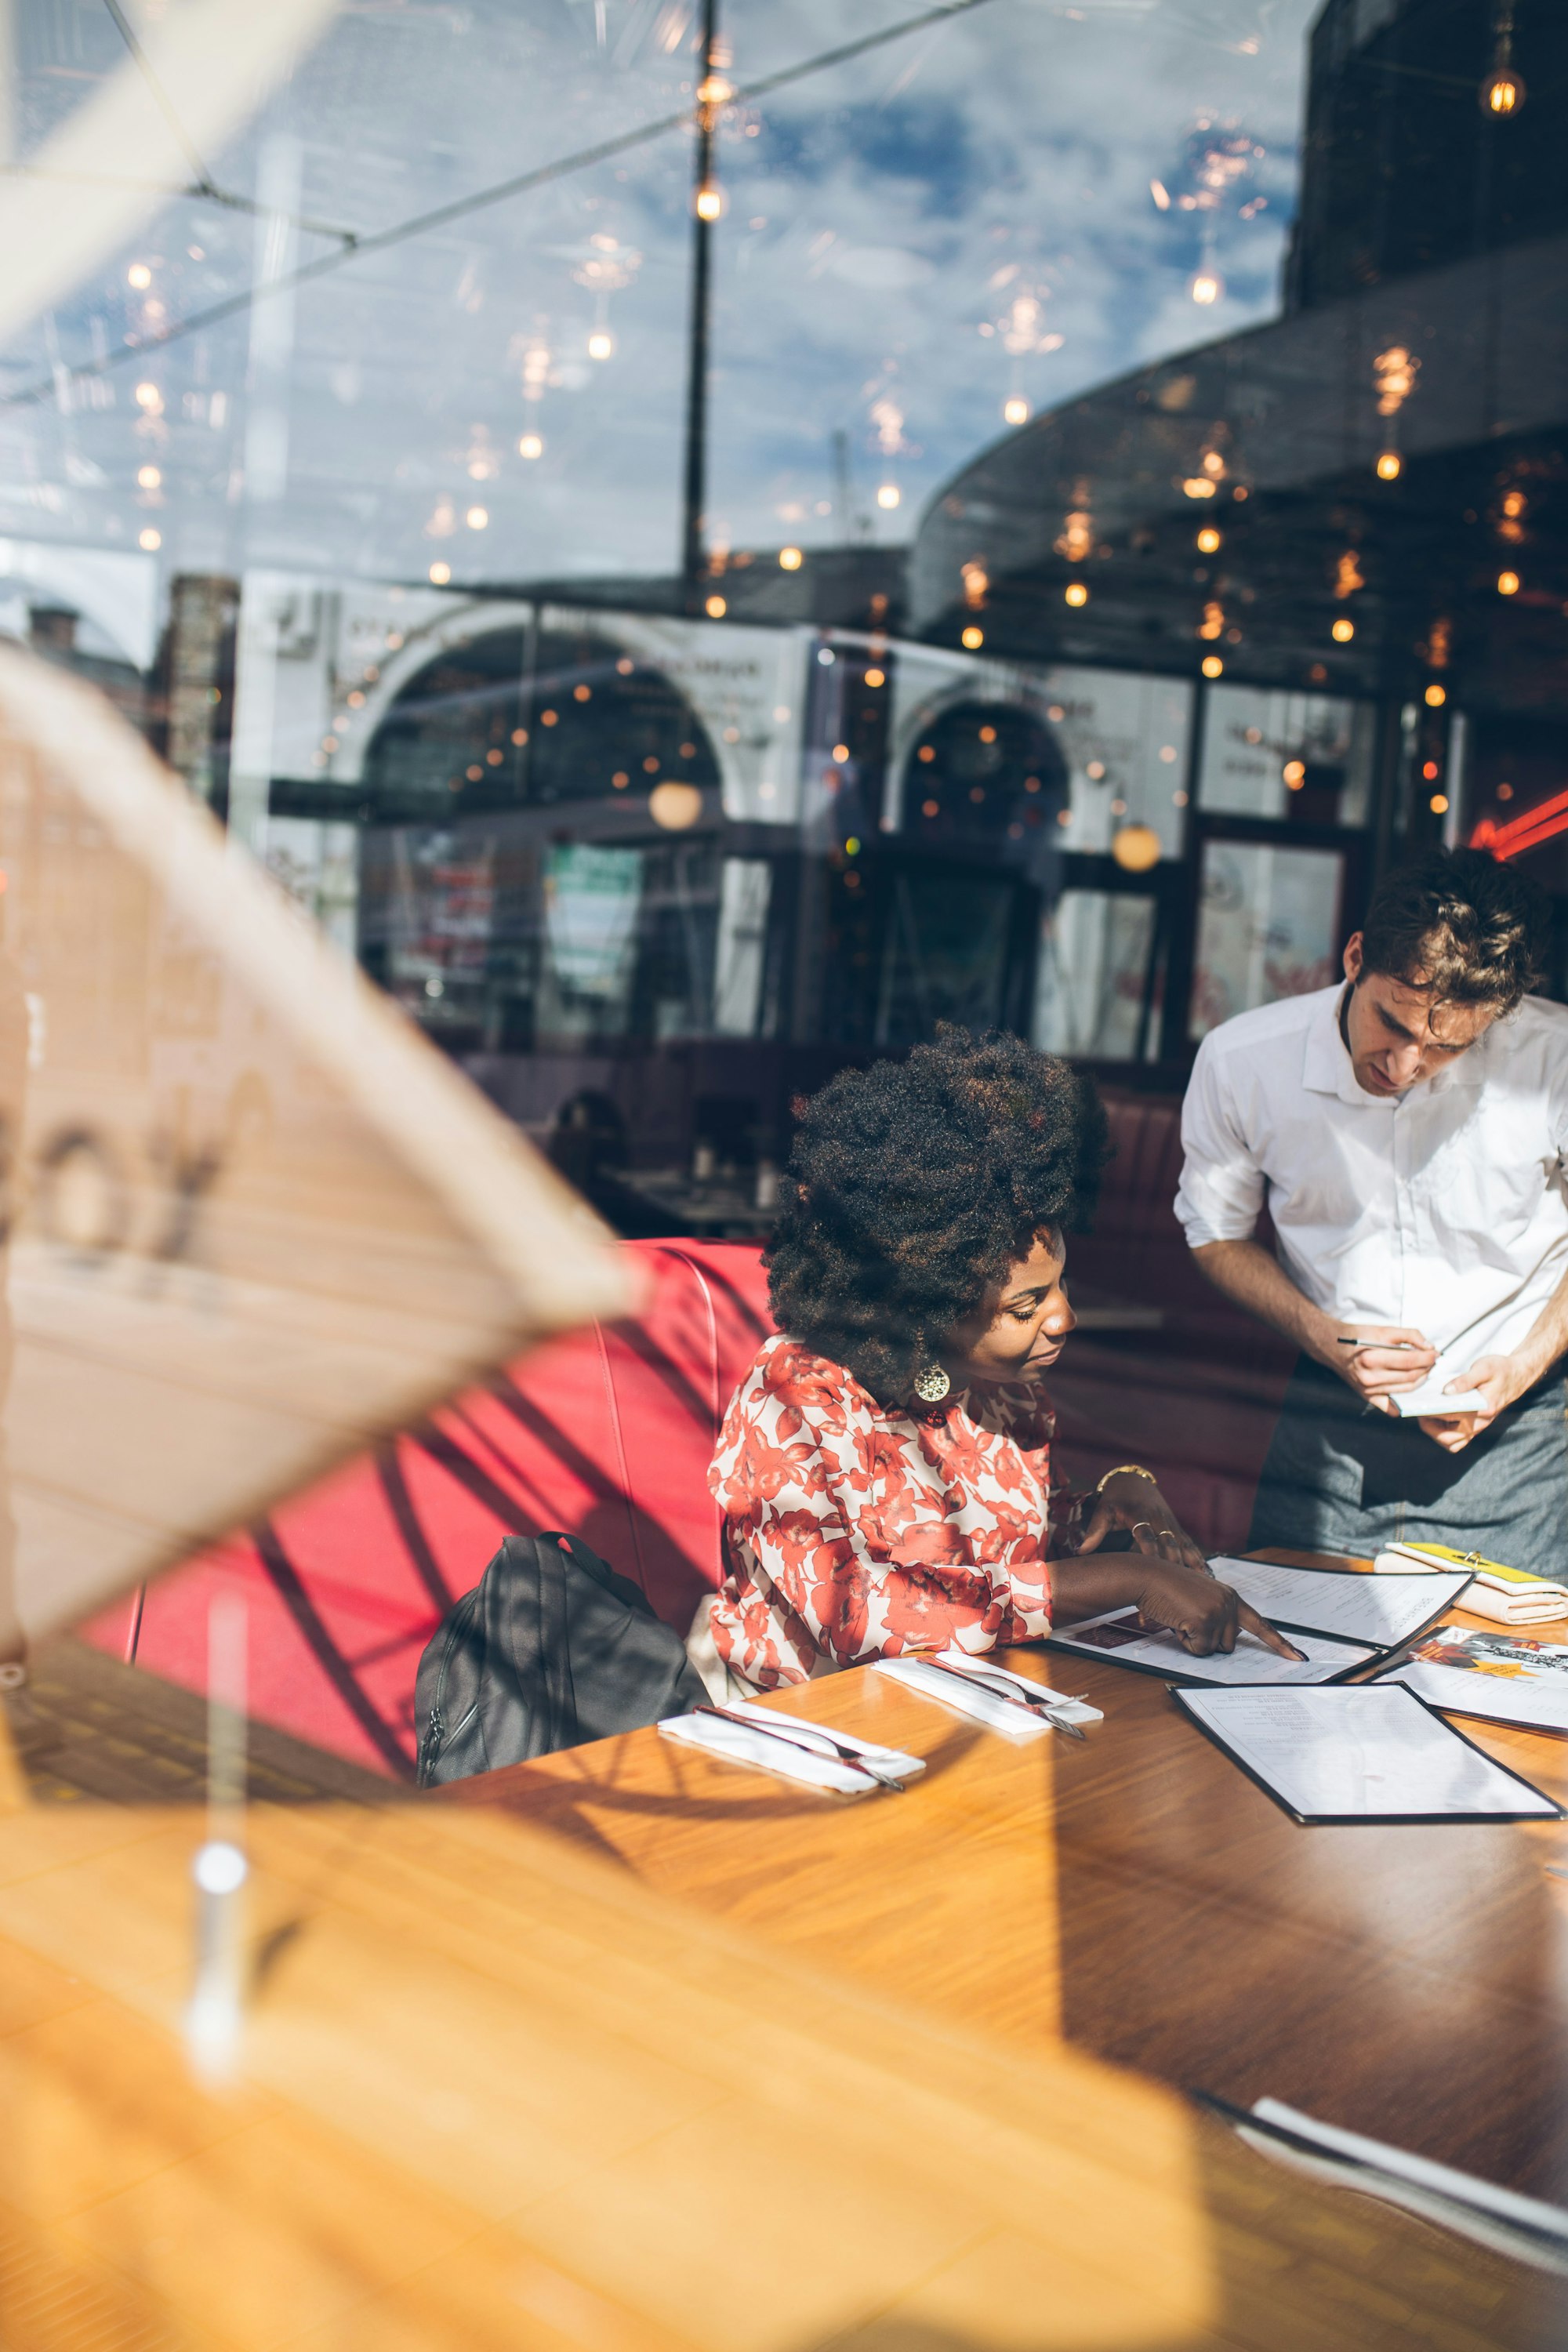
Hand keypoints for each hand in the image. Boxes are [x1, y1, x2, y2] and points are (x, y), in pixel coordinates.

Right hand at [1048, 1554, 1304, 1659]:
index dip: (1279, 1643)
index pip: (1261, 1624)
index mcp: (1232, 1597)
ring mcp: (1219, 1611)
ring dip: (1193, 1641)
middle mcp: (1230, 1603)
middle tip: (1186, 1618)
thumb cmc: (1165, 1589)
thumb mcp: (1198, 1598)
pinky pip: (1199, 1650)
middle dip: (1206, 1639)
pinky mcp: (1205, 1620)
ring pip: (1213, 1650)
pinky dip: (1184, 1642)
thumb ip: (1217, 1616)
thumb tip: (1225, 1644)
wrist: (1146, 1575)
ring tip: (1179, 1617)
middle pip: (1229, 1645)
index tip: (1297, 1657)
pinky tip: (1175, 1620)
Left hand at [1078, 1473, 1209, 1576]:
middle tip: (1176, 1591)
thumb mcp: (1103, 1510)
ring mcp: (1170, 1524)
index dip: (1149, 1555)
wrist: (1134, 1481)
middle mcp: (1158, 1520)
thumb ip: (1094, 1530)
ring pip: (1183, 1546)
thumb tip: (1081, 1551)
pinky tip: (1207, 1576)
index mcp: (1139, 1516)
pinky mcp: (1177, 1528)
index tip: (1152, 1574)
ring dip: (1191, 1566)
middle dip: (1173, 1568)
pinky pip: (1189, 1544)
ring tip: (1200, 1588)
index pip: (1145, 1538)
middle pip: (1168, 1545)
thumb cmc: (1116, 1499)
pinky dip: (1198, 1559)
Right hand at [1326, 1323, 1435, 1408]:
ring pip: (1406, 1389)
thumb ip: (1409, 1335)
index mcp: (1371, 1358)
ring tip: (1424, 1369)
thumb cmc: (1358, 1337)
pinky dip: (1403, 1401)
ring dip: (1420, 1380)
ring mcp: (1368, 1390)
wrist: (1334, 1347)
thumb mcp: (1383, 1329)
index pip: (1410, 1361)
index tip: (1435, 1353)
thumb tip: (1429, 1347)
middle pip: (1410, 1376)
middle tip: (1432, 1360)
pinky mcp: (1367, 1397)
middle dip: (1427, 1368)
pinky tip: (1410, 1388)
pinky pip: (1391, 1406)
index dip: (1427, 1357)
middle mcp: (1369, 1377)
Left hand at [1418, 1351, 1530, 1452]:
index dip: (1431, 1412)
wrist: (1517, 1375)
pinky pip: (1457, 1439)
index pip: (1451, 1416)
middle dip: (1430, 1429)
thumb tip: (1446, 1391)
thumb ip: (1465, 1380)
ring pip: (1453, 1443)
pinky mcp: (1476, 1426)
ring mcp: (1479, 1427)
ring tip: (1426, 1415)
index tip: (1418, 1405)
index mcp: (1483, 1408)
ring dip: (1436, 1434)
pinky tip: (1436, 1417)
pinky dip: (1443, 1432)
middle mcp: (1481, 1423)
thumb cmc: (1500, 1370)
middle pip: (1450, 1439)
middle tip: (1420, 1412)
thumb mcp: (1484, 1368)